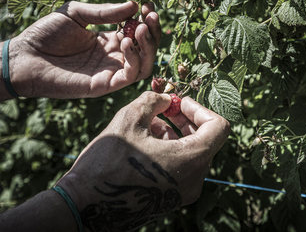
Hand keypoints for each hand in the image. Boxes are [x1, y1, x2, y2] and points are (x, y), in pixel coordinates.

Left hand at [9, 1, 160, 97]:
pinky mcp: (104, 85)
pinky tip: (126, 41)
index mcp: (108, 41)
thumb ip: (104, 12)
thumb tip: (133, 5)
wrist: (26, 57)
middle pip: (145, 50)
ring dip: (148, 46)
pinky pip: (129, 75)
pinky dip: (134, 59)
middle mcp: (113, 58)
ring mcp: (110, 72)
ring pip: (144, 64)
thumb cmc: (47, 34)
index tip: (147, 5)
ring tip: (140, 26)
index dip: (145, 20)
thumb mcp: (77, 14)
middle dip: (152, 32)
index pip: (137, 33)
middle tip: (150, 15)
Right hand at [56, 92, 229, 230]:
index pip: (218, 127)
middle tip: (166, 107)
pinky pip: (181, 167)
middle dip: (186, 119)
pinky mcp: (172, 198)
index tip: (178, 102)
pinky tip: (147, 140)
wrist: (87, 205)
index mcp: (191, 160)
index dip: (200, 108)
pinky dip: (170, 149)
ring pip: (192, 153)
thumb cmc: (107, 162)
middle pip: (206, 139)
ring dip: (176, 133)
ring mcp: (184, 192)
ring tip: (151, 123)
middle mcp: (195, 180)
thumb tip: (166, 99)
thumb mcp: (130, 119)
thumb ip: (154, 102)